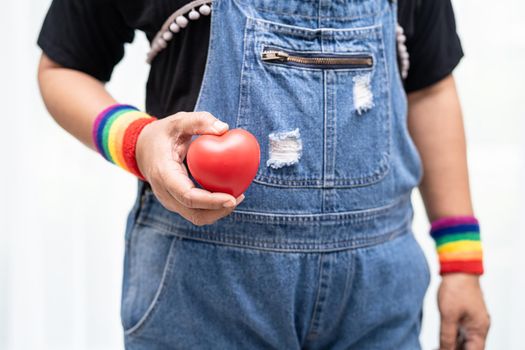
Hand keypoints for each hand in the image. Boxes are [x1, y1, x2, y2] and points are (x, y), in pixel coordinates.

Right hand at [135, 111, 244, 225]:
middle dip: (219, 211)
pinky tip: (228, 193)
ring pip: (196, 217)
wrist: (140, 148)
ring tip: (238, 196)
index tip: (232, 198)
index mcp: (164, 175)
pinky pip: (196, 210)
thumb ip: (199, 121)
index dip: (211, 202)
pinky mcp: (176, 202)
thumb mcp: (178, 121)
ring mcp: (169, 200)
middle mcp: (165, 193)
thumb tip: (224, 128)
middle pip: (194, 214)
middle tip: (240, 197)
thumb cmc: (162, 134)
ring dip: (218, 212)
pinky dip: (212, 207)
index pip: (188, 196)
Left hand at [438, 273, 489, 349]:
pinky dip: (451, 336)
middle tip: (438, 349)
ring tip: (437, 346)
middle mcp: (479, 326)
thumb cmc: (457, 288)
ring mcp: (473, 320)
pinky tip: (440, 339)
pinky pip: (460, 331)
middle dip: (453, 349)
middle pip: (468, 347)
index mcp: (479, 328)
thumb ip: (447, 336)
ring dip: (451, 344)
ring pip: (463, 340)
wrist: (458, 268)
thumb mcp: (448, 315)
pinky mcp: (465, 314)